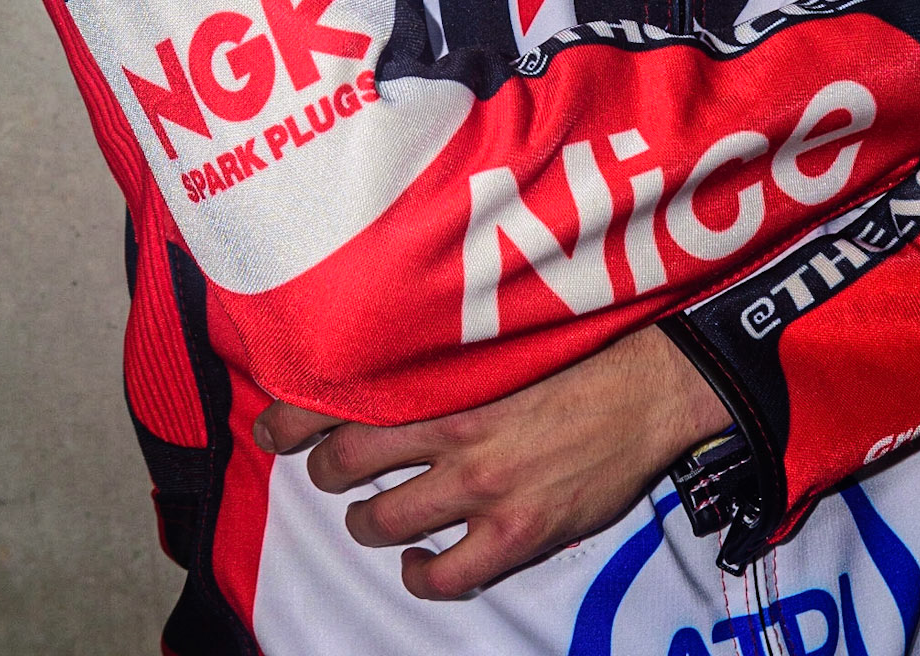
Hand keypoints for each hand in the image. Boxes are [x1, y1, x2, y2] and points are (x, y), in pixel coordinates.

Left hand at [253, 325, 730, 598]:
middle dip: (326, 472)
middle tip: (327, 471)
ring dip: (367, 523)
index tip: (275, 425)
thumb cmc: (575, 356)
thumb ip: (444, 360)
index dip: (295, 416)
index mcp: (446, 379)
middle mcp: (453, 432)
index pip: (345, 395)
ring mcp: (482, 486)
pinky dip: (419, 576)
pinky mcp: (515, 532)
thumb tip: (389, 360)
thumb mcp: (499, 344)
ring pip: (383, 520)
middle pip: (349, 461)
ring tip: (370, 516)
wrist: (644, 390)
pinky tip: (417, 564)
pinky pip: (444, 575)